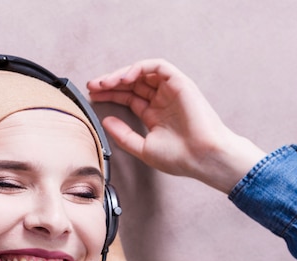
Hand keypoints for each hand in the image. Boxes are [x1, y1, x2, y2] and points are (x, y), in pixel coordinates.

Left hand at [87, 59, 265, 192]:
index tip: (93, 96)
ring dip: (121, 74)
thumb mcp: (143, 148)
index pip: (129, 97)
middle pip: (132, 83)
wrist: (203, 157)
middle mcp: (163, 100)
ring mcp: (171, 91)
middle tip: (93, 86)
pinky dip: (139, 68)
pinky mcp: (180, 83)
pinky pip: (157, 66)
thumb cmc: (180, 157)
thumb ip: (123, 135)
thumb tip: (105, 121)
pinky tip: (124, 78)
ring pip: (142, 72)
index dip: (111, 94)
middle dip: (111, 82)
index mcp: (155, 114)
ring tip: (105, 83)